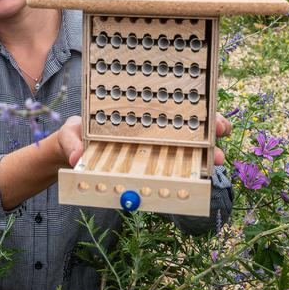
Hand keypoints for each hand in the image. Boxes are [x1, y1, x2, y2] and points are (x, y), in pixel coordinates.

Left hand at [57, 114, 228, 167]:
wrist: (68, 158)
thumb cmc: (74, 136)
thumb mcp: (69, 134)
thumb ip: (72, 141)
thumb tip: (78, 155)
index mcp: (136, 117)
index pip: (172, 109)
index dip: (197, 110)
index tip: (213, 115)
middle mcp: (149, 134)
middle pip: (188, 130)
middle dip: (210, 131)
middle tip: (221, 134)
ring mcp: (149, 154)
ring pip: (186, 153)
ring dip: (205, 156)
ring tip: (216, 160)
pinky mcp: (144, 173)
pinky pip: (169, 175)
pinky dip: (186, 178)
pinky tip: (198, 180)